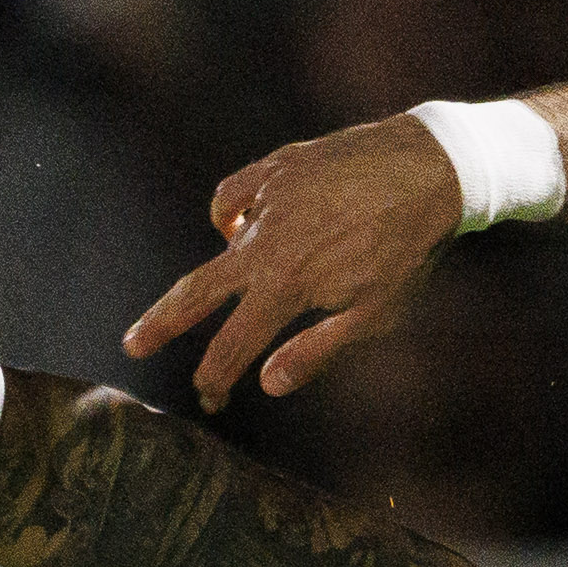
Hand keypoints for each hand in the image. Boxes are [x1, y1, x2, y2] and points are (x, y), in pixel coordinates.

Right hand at [124, 114, 466, 409]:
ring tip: (224, 285)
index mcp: (286, 288)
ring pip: (221, 244)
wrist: (434, 166)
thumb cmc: (409, 249)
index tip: (210, 400)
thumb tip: (266, 385)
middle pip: (196, 293)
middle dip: (162, 325)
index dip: (215, 380)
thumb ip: (316, 351)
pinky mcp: (276, 168)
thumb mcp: (375, 314)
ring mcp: (267, 202)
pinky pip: (232, 196)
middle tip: (133, 346)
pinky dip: (229, 216)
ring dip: (218, 271)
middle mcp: (265, 245)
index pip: (232, 347)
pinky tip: (240, 228)